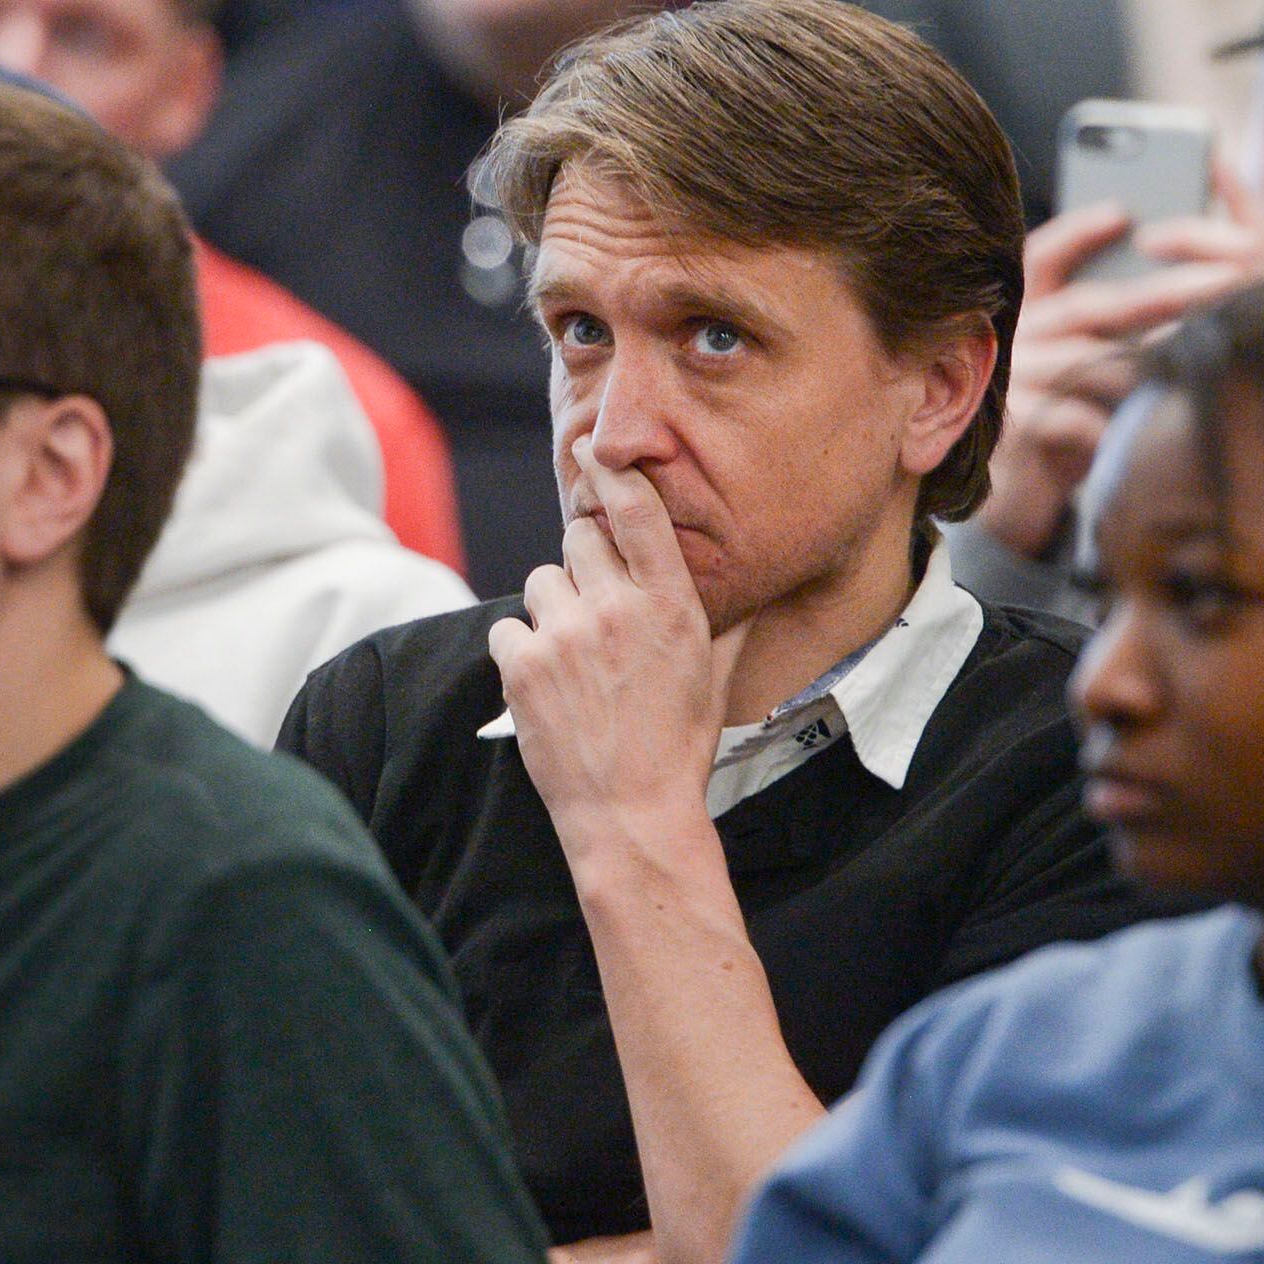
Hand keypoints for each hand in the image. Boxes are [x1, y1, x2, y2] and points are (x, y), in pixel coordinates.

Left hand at [488, 444, 744, 848]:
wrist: (632, 815)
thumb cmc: (679, 749)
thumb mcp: (714, 678)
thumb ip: (728, 624)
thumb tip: (754, 591)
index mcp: (672, 606)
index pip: (638, 512)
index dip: (612, 471)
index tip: (592, 448)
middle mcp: (618, 610)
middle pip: (579, 539)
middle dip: (584, 565)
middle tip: (595, 611)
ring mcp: (567, 635)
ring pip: (542, 581)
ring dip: (552, 608)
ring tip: (574, 657)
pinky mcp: (524, 666)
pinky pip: (509, 628)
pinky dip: (521, 650)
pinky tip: (546, 682)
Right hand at [971, 204, 1252, 558]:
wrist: (1016, 497)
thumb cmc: (1063, 422)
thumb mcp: (1079, 367)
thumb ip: (1108, 329)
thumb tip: (1190, 288)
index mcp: (1025, 317)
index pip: (1042, 259)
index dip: (1080, 233)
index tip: (1124, 214)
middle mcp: (1013, 342)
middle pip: (1088, 304)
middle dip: (1160, 291)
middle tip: (1224, 283)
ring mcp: (1010, 385)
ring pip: (1085, 361)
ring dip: (1148, 357)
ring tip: (1204, 350)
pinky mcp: (1015, 430)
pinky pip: (1072, 418)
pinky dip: (1114, 419)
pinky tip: (1154, 419)